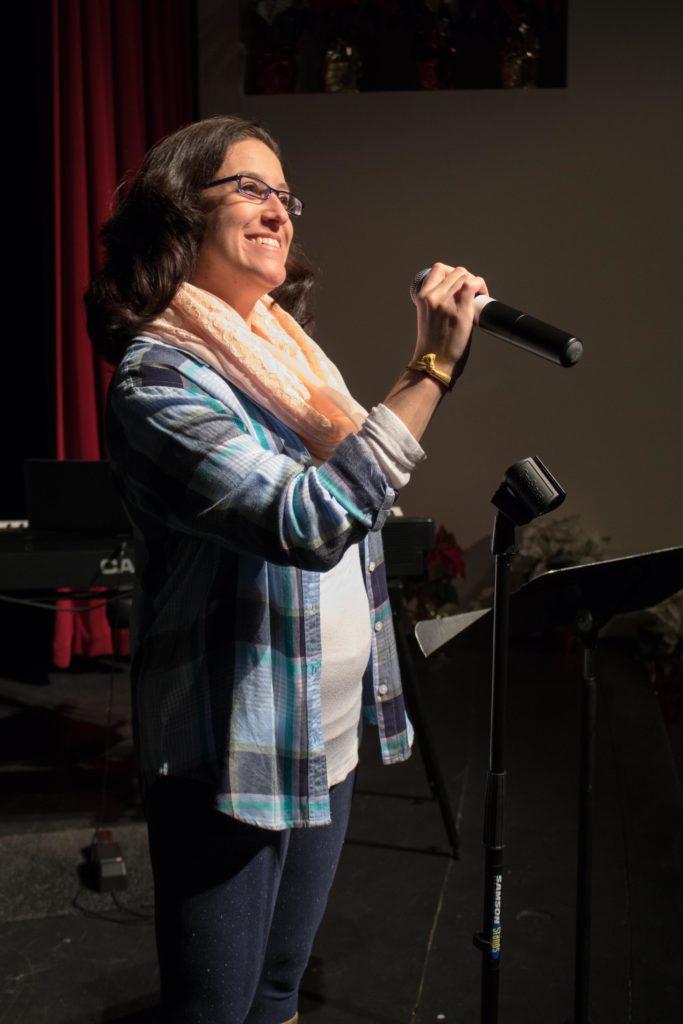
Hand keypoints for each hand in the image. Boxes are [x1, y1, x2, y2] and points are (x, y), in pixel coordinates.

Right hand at [413, 263, 488, 378]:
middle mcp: (433, 296)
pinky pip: (473, 285)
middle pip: (454, 271)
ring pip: (464, 275)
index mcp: (422, 297)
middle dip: (465, 278)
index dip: (451, 273)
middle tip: (471, 293)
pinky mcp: (461, 310)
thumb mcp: (428, 317)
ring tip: (476, 296)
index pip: (438, 269)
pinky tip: (482, 295)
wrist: (434, 364)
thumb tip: (459, 292)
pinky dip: (481, 286)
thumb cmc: (433, 345)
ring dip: (474, 282)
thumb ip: (438, 302)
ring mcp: (446, 302)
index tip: (457, 285)